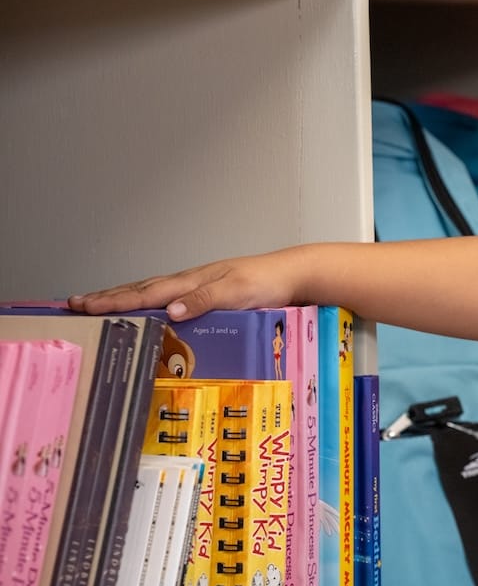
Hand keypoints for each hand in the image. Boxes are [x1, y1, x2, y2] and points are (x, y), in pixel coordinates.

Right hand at [67, 247, 310, 320]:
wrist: (295, 275)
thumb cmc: (269, 282)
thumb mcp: (237, 292)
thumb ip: (204, 300)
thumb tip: (169, 311)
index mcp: (192, 282)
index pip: (145, 293)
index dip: (113, 301)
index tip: (83, 305)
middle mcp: (191, 282)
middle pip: (141, 289)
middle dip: (107, 298)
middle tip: (75, 305)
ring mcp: (198, 286)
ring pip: (152, 291)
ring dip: (123, 298)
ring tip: (97, 304)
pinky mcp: (209, 293)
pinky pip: (170, 297)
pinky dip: (149, 301)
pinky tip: (146, 310)